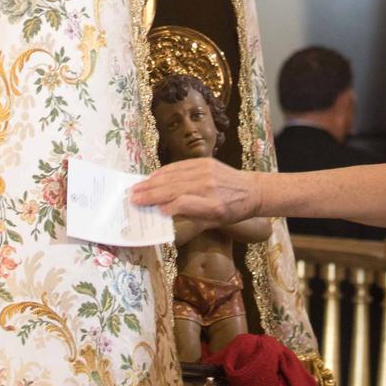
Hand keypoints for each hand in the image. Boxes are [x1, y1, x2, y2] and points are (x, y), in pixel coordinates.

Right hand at [133, 158, 261, 226]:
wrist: (252, 191)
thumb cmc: (232, 211)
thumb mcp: (215, 223)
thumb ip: (191, 218)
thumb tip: (165, 214)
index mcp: (213, 206)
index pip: (184, 204)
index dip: (167, 206)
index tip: (154, 211)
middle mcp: (208, 187)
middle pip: (174, 189)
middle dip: (151, 194)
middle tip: (133, 198)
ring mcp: (207, 171)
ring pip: (174, 176)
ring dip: (153, 182)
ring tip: (137, 188)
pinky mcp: (206, 162)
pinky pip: (180, 166)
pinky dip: (165, 171)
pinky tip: (153, 176)